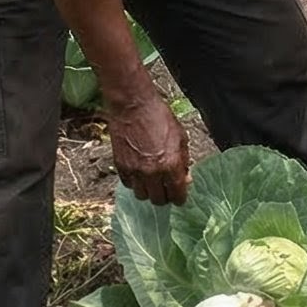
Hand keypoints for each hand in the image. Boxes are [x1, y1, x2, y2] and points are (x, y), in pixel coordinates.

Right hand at [109, 88, 190, 204]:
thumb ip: (184, 161)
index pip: (177, 195)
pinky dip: (135, 182)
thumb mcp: (181, 137)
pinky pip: (128, 185)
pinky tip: (140, 172)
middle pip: (159, 200)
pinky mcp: (121, 166)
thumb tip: (186, 177)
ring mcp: (135, 171)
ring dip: (149, 191)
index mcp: (171, 165)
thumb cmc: (159, 117)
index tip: (180, 196)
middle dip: (165, 196)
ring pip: (142, 196)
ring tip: (152, 181)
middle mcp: (152, 172)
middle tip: (166, 188)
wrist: (133, 106)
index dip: (180, 197)